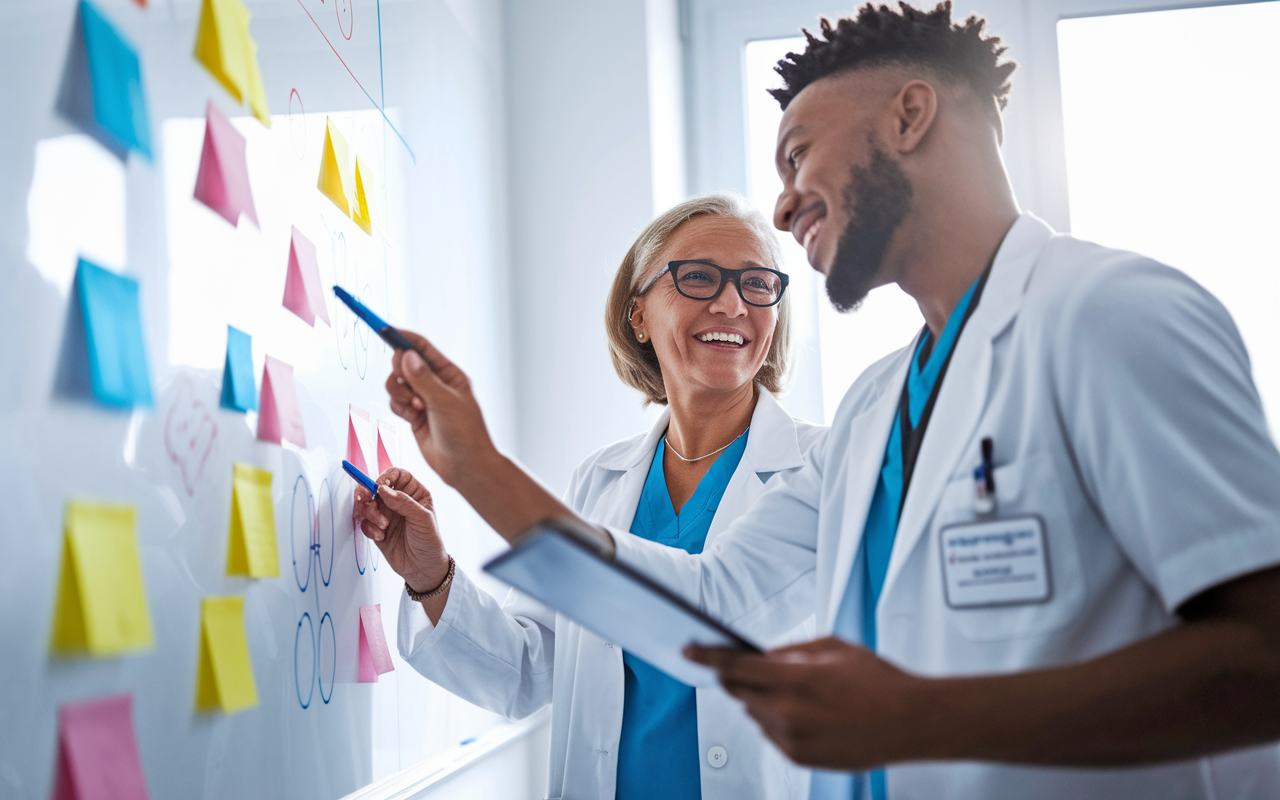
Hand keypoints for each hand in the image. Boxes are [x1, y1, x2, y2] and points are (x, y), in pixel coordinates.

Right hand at [354, 467, 449, 592]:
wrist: (423, 569)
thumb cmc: (430, 542)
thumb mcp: (423, 519)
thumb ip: (403, 502)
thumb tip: (383, 489)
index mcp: (414, 493)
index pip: (396, 475)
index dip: (385, 476)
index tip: (379, 485)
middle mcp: (399, 501)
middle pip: (376, 487)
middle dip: (369, 494)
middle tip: (367, 501)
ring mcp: (387, 514)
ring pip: (367, 504)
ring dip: (370, 513)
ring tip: (383, 525)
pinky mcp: (377, 529)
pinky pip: (365, 522)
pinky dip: (369, 527)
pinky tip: (381, 536)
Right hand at [384, 330, 499, 486]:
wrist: (464, 466)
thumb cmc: (464, 433)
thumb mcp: (444, 402)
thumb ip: (423, 378)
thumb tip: (406, 355)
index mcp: (449, 374)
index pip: (423, 348)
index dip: (404, 338)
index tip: (386, 330)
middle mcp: (435, 384)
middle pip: (403, 363)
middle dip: (401, 374)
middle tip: (411, 387)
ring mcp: (423, 399)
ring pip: (396, 384)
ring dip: (400, 394)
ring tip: (416, 408)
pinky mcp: (413, 415)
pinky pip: (395, 402)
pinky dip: (399, 408)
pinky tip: (412, 418)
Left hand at [685, 637, 928, 770]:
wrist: (910, 722)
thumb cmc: (877, 681)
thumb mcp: (833, 647)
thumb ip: (791, 651)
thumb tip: (764, 657)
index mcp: (794, 679)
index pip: (734, 666)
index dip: (707, 656)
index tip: (689, 649)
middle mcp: (787, 712)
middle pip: (738, 692)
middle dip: (737, 678)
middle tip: (750, 668)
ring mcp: (791, 739)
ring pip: (755, 714)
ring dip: (762, 700)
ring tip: (799, 693)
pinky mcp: (799, 757)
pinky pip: (772, 734)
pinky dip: (778, 720)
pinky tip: (807, 712)